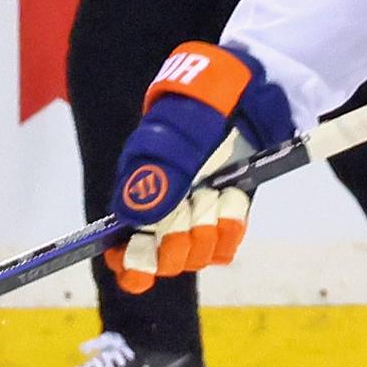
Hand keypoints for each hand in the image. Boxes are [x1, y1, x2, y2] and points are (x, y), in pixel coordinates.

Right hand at [105, 42, 294, 293]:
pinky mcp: (227, 218)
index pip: (121, 247)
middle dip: (177, 240)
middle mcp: (164, 214)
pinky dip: (230, 226)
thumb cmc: (198, 112)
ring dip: (208, 228)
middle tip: (192, 207)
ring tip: (216, 193)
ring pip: (196, 257)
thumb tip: (132, 221)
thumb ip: (155, 180)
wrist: (245, 98)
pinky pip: (226, 247)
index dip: (127, 263)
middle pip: (162, 260)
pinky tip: (232, 197)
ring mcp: (198, 217)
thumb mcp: (171, 140)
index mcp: (137, 195)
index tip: (139, 269)